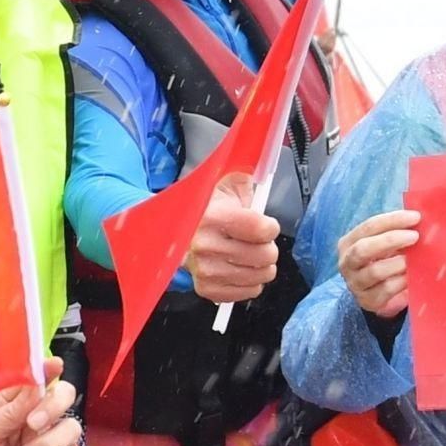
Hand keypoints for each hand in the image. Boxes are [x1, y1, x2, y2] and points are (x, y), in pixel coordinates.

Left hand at [0, 366, 84, 445]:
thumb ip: (9, 410)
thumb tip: (37, 386)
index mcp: (10, 406)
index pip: (35, 383)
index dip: (48, 372)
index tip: (56, 365)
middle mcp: (30, 423)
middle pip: (63, 403)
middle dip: (54, 409)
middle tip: (33, 424)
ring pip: (69, 433)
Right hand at [187, 173, 281, 304]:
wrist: (175, 231)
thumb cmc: (207, 208)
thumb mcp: (224, 183)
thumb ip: (246, 170)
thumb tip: (262, 152)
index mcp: (212, 217)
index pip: (263, 231)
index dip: (270, 227)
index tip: (264, 225)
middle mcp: (205, 245)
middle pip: (264, 256)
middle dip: (268, 249)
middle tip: (258, 243)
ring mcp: (204, 269)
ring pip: (258, 277)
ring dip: (261, 267)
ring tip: (251, 257)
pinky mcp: (204, 287)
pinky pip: (245, 293)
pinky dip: (249, 284)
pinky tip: (241, 270)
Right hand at [337, 208, 420, 318]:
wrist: (377, 292)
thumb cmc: (384, 259)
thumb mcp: (384, 243)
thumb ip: (395, 231)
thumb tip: (419, 219)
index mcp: (349, 243)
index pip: (368, 227)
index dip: (392, 220)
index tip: (415, 217)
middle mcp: (347, 263)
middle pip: (363, 249)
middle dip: (390, 240)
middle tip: (415, 236)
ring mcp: (355, 283)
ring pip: (375, 271)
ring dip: (398, 263)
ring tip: (414, 260)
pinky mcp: (367, 300)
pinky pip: (387, 289)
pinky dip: (403, 281)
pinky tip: (412, 276)